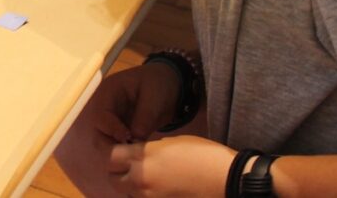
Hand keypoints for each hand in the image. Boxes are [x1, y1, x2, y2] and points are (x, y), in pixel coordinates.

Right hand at [52, 63, 182, 196]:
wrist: (171, 85)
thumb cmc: (159, 83)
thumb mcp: (154, 96)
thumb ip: (144, 116)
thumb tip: (135, 138)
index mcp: (108, 92)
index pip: (101, 114)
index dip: (111, 129)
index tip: (128, 138)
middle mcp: (105, 107)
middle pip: (98, 131)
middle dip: (111, 145)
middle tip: (130, 153)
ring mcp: (113, 120)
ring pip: (105, 141)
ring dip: (118, 150)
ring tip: (136, 154)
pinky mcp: (121, 130)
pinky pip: (118, 144)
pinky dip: (126, 151)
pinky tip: (139, 154)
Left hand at [108, 135, 235, 196]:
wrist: (227, 180)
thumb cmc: (202, 154)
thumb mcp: (170, 142)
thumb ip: (148, 149)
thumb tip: (138, 154)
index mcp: (143, 158)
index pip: (109, 156)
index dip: (111, 151)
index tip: (118, 148)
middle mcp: (140, 181)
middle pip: (113, 178)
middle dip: (118, 171)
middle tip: (130, 165)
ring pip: (127, 192)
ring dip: (131, 185)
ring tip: (148, 177)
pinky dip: (145, 194)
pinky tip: (159, 188)